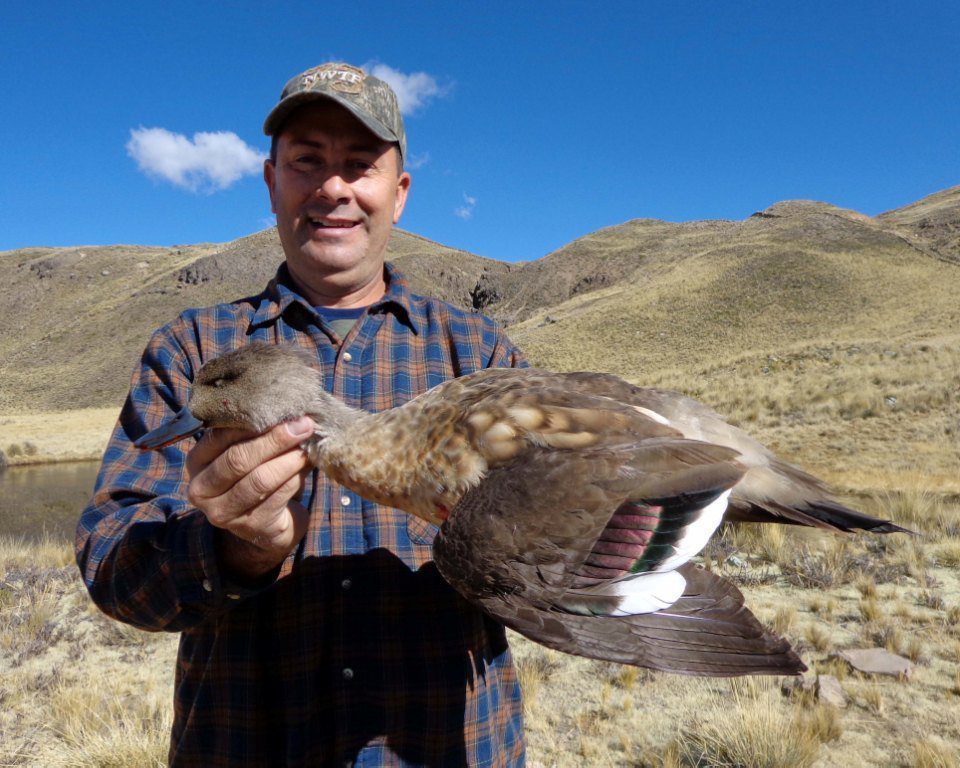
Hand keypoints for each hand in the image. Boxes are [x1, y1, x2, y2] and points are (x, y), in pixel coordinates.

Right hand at [186, 415, 314, 580]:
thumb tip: (288, 412)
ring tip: (307, 447)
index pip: (219, 437)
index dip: (251, 421)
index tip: (281, 407)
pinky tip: (307, 466)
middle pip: (238, 459)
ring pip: (260, 479)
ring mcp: (223, 512)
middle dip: (274, 440)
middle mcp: (202, 489)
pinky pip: (278, 496)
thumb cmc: (258, 475)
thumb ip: (257, 433)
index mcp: (198, 462)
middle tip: (302, 425)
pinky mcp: (251, 527)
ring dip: (289, 460)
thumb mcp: (250, 453)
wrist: (268, 523)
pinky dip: (296, 478)